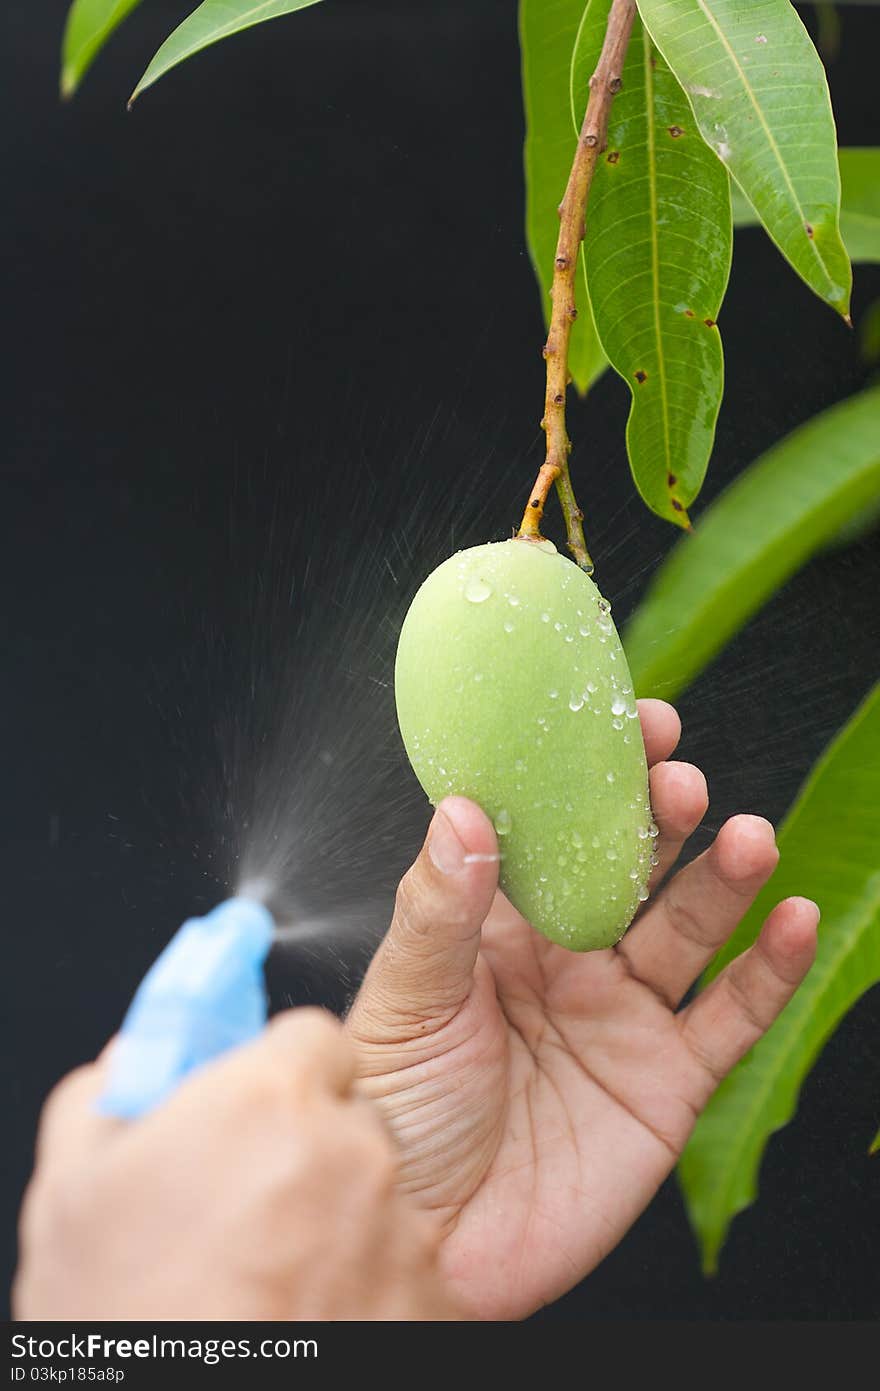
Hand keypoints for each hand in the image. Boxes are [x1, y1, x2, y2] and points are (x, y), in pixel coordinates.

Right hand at [15, 1009, 457, 1319]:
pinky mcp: (432, 1299)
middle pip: (350, 1115)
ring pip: (378, 1195)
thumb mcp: (72, 1193)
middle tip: (251, 1204)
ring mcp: (400, 1229)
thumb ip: (108, 1097)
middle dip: (311, 1147)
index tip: (257, 1108)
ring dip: (339, 1221)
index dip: (282, 1073)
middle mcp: (352, 1152)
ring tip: (271, 1278)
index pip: (313, 1037)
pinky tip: (308, 1314)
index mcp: (268, 1100)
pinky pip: (404, 1267)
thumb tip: (128, 1066)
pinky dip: (369, 1286)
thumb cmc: (132, 1319)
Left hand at [345, 700, 817, 1319]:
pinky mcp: (667, 1081)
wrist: (427, 1248)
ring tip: (744, 835)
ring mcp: (621, 1016)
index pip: (551, 832)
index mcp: (496, 928)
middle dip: (658, 818)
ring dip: (722, 879)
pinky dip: (769, 969)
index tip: (620, 725)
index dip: (585, 778)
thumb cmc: (394, 1120)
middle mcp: (566, 959)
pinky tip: (790, 920)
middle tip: (677, 779)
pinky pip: (731, 1017)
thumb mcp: (403, 1007)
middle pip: (629, 869)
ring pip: (688, 928)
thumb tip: (464, 811)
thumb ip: (438, 911)